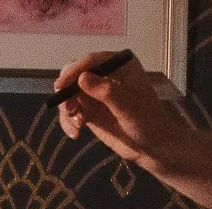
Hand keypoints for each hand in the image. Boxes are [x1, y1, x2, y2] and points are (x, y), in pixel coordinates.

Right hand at [53, 52, 187, 168]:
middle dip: (67, 91)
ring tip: (77, 126)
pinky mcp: (90, 111)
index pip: (91, 61)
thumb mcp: (128, 107)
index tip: (61, 86)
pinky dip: (68, 121)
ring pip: (69, 94)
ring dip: (67, 110)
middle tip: (68, 109)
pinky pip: (71, 111)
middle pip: (75, 74)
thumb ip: (106, 92)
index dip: (74, 71)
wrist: (150, 145)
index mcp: (120, 65)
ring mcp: (95, 93)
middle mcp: (105, 75)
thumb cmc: (147, 122)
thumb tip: (82, 78)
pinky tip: (75, 133)